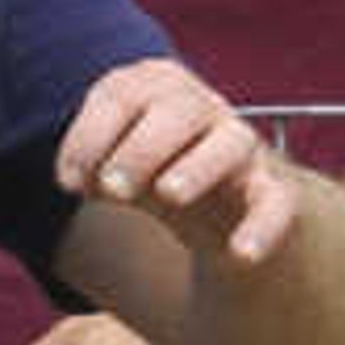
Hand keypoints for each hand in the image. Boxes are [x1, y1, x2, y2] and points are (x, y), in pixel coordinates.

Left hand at [52, 56, 301, 268]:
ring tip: (169, 195)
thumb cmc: (153, 170)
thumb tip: (76, 179)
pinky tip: (240, 254)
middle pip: (180, 110)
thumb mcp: (115, 161)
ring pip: (232, 144)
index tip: (68, 185)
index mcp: (159, 90)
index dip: (91, 137)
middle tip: (112, 189)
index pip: (124, 95)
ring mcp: (243, 149)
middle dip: (141, 148)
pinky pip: (277, 203)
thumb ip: (91, 164)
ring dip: (198, 167)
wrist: (223, 206)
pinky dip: (262, 226)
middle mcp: (206, 110)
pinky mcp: (273, 193)